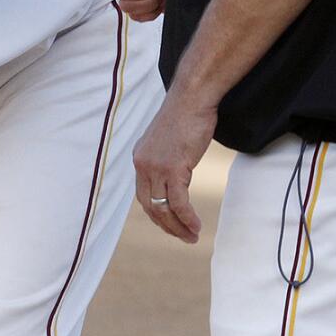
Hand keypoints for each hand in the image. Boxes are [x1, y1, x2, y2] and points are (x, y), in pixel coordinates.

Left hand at [133, 97, 214, 243]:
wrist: (192, 99)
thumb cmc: (186, 115)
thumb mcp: (168, 139)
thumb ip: (165, 157)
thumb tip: (175, 170)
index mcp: (139, 158)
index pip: (143, 195)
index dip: (157, 213)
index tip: (171, 224)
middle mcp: (142, 165)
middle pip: (150, 206)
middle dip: (167, 226)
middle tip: (183, 236)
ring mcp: (156, 168)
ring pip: (163, 208)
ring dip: (178, 227)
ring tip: (192, 236)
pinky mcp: (172, 169)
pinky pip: (178, 203)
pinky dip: (187, 218)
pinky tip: (196, 226)